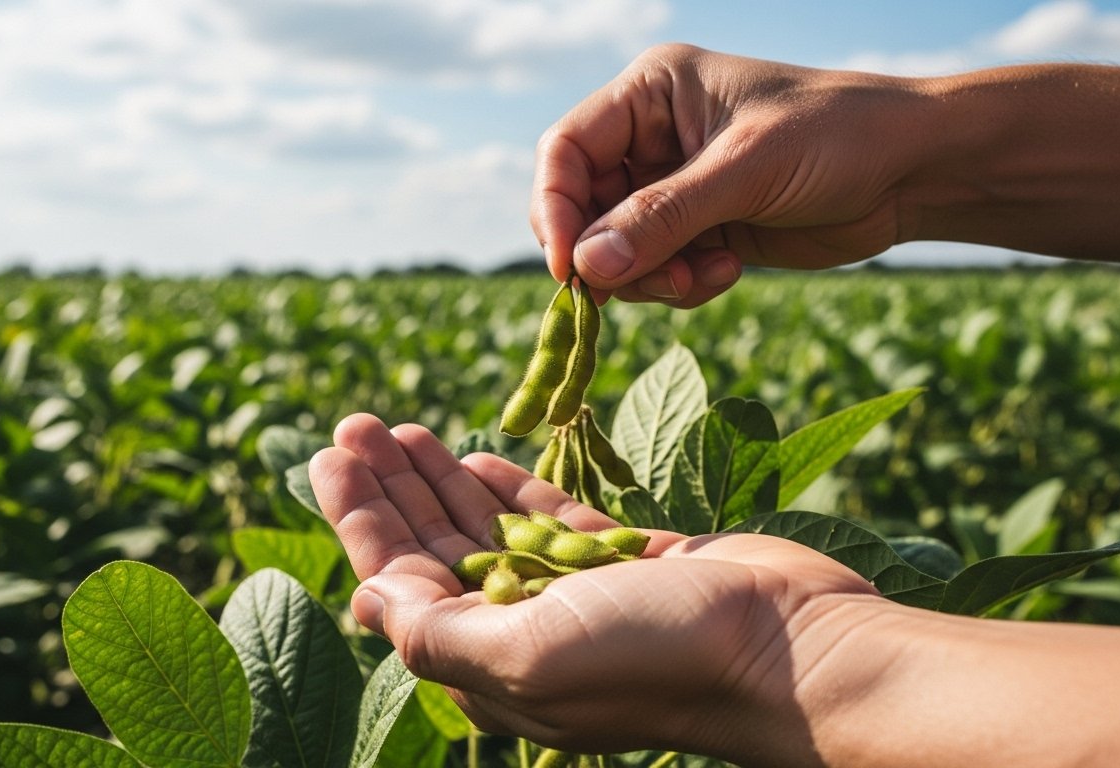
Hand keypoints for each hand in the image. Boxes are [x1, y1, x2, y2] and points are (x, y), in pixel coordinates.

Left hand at [309, 413, 880, 761]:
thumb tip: (366, 604)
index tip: (331, 454)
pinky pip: (547, 520)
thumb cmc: (656, 655)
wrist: (789, 646)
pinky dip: (508, 488)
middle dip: (390, 489)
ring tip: (399, 429)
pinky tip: (473, 457)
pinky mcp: (625, 561)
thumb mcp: (527, 655)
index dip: (361, 518)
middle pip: (434, 551)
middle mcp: (525, 632)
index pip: (400, 583)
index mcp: (491, 664)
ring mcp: (576, 595)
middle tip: (355, 424)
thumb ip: (437, 634)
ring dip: (439, 480)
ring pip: (485, 530)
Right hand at [532, 43, 929, 306]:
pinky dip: (681, 283)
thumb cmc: (838, 137)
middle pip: (583, 208)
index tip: (571, 269)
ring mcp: (675, 186)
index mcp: (652, 92)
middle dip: (610, 255)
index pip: (567, 150)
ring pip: (617, 250)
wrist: (914, 171)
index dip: (556, 208)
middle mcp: (652, 137)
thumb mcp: (747, 170)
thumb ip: (664, 217)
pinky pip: (658, 270)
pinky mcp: (701, 228)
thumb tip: (587, 268)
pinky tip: (728, 271)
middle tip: (654, 282)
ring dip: (651, 277)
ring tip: (704, 275)